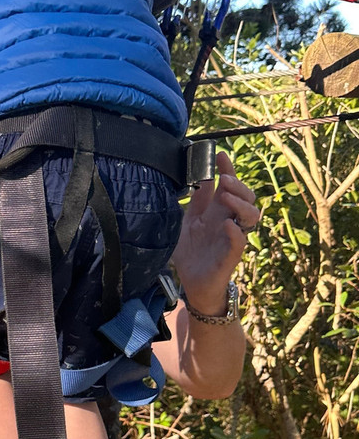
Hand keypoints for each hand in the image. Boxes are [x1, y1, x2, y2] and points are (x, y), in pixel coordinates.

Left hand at [171, 151, 259, 313]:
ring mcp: (231, 238)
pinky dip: (236, 232)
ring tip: (226, 197)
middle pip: (246, 198)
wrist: (190, 283)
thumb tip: (200, 177)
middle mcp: (228, 222)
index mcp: (216, 212)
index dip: (227, 170)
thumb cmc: (190, 252)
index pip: (228, 187)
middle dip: (238, 185)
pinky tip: (227, 225)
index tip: (220, 155)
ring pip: (250, 217)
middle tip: (223, 179)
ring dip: (240, 204)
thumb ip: (195, 202)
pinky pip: (240, 242)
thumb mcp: (187, 222)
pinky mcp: (229, 257)